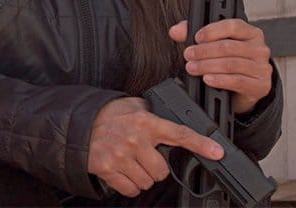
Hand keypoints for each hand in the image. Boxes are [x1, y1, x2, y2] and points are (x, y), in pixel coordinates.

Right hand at [87, 97, 223, 196]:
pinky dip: (129, 184)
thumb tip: (173, 114)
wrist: (79, 124)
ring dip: (141, 176)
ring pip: (147, 182)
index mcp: (145, 121)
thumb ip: (153, 111)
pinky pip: (131, 189)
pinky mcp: (108, 169)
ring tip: (130, 161)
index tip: (216, 152)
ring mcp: (121, 155)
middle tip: (143, 156)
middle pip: (162, 170)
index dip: (200, 143)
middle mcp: (135, 139)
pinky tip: (122, 170)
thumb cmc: (108, 116)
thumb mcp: (133, 105)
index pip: (178, 133)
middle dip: (155, 167)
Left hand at [169, 19, 272, 113]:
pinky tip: (207, 79)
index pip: (233, 26)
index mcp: (250, 33)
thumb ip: (193, 33)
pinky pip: (238, 81)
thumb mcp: (213, 45)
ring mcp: (262, 67)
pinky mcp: (261, 85)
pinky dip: (220, 80)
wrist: (243, 89)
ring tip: (192, 68)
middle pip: (229, 47)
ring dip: (208, 66)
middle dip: (204, 51)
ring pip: (232, 64)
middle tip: (188, 55)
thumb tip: (175, 31)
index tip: (196, 37)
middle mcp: (259, 48)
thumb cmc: (228, 61)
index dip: (213, 31)